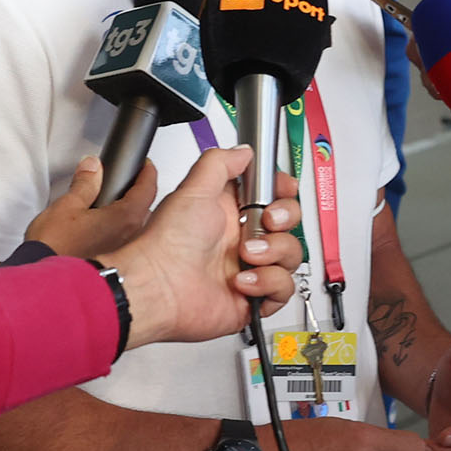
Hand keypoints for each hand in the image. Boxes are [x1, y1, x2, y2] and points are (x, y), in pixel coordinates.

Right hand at [24, 155, 156, 258]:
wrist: (47, 280)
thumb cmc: (56, 247)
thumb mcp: (67, 205)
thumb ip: (84, 183)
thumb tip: (93, 167)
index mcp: (124, 218)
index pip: (148, 188)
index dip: (147, 172)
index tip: (145, 165)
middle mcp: (130, 235)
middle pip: (144, 206)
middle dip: (136, 191)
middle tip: (125, 180)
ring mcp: (124, 250)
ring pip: (134, 223)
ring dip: (126, 211)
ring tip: (109, 203)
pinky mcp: (114, 260)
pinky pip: (123, 237)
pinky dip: (117, 228)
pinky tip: (101, 226)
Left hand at [103, 150, 303, 348]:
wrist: (160, 287)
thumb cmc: (168, 242)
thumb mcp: (193, 189)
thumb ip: (220, 163)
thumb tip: (243, 152)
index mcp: (229, 213)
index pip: (272, 197)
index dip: (283, 192)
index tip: (284, 188)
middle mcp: (241, 240)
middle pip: (288, 224)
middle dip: (283, 218)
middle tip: (265, 221)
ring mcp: (249, 269)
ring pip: (290, 255)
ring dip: (273, 252)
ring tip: (246, 255)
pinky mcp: (253, 298)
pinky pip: (284, 288)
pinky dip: (268, 283)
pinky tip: (243, 281)